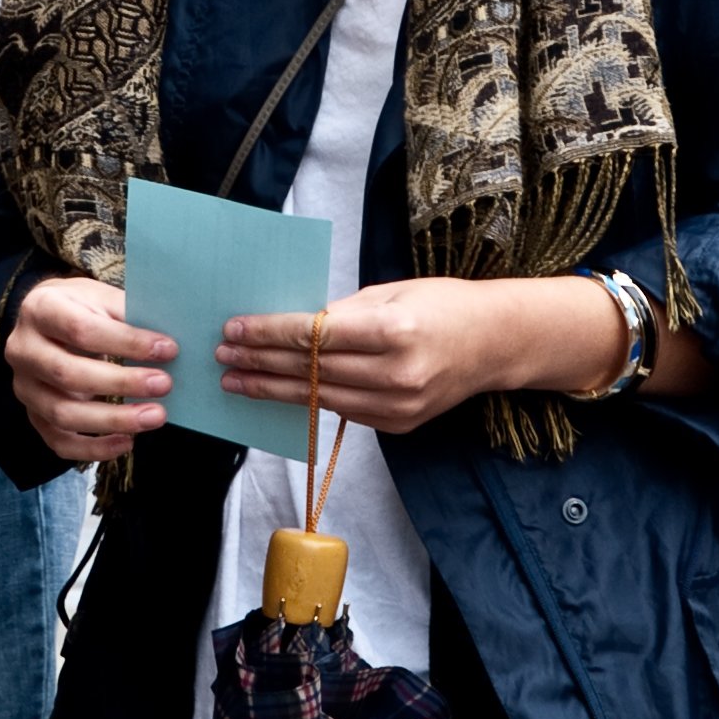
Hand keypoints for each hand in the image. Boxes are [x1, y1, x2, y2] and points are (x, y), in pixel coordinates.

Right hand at [6, 274, 175, 466]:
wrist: (45, 321)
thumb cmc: (81, 307)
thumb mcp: (100, 297)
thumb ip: (128, 315)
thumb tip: (166, 344)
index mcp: (41, 309)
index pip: (80, 329)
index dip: (126, 342)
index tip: (166, 349)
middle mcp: (23, 350)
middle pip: (67, 374)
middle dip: (121, 383)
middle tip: (164, 384)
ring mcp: (24, 387)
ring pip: (62, 414)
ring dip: (113, 420)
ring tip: (154, 416)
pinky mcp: (32, 415)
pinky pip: (59, 441)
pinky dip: (93, 448)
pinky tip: (127, 442)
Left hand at [218, 275, 631, 433]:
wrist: (495, 344)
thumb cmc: (442, 305)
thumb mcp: (391, 292)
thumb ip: (341, 312)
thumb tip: (289, 325)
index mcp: (392, 330)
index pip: (313, 336)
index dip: (268, 334)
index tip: (235, 330)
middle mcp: (395, 374)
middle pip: (311, 371)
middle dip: (260, 364)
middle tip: (223, 358)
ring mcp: (398, 406)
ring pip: (320, 400)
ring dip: (273, 391)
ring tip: (238, 382)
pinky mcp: (398, 425)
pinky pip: (343, 413)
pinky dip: (309, 403)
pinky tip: (279, 394)